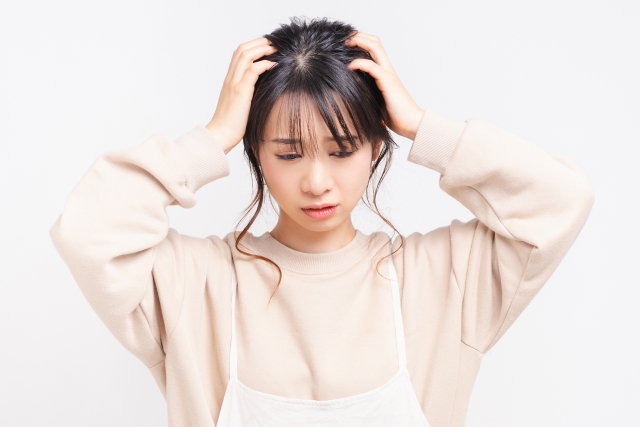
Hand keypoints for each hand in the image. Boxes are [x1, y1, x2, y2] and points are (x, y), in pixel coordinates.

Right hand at [206, 38, 276, 153]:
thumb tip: (263, 89)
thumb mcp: (241, 104)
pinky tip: (274, 65)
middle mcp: (230, 78)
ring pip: (245, 55)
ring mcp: (234, 83)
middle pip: (241, 50)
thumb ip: (248, 93)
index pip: (238, 54)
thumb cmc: (232, 124)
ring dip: (262, 49)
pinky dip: (264, 64)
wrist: (220, 135)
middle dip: (258, 42)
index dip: (253, 46)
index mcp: (229, 80)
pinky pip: (252, 70)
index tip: (267, 46)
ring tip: (275, 49)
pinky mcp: (240, 91)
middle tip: (274, 43)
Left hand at [345, 33, 423, 140]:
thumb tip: (351, 94)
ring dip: (360, 42)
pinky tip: (349, 66)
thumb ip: (368, 92)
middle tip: (344, 39)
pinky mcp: (387, 82)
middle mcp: (387, 70)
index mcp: (385, 73)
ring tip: (346, 44)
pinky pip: (372, 67)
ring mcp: (388, 74)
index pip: (375, 48)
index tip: (346, 44)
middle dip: (359, 36)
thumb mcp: (376, 100)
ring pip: (375, 48)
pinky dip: (359, 63)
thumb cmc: (395, 116)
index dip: (362, 41)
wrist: (411, 123)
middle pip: (375, 42)